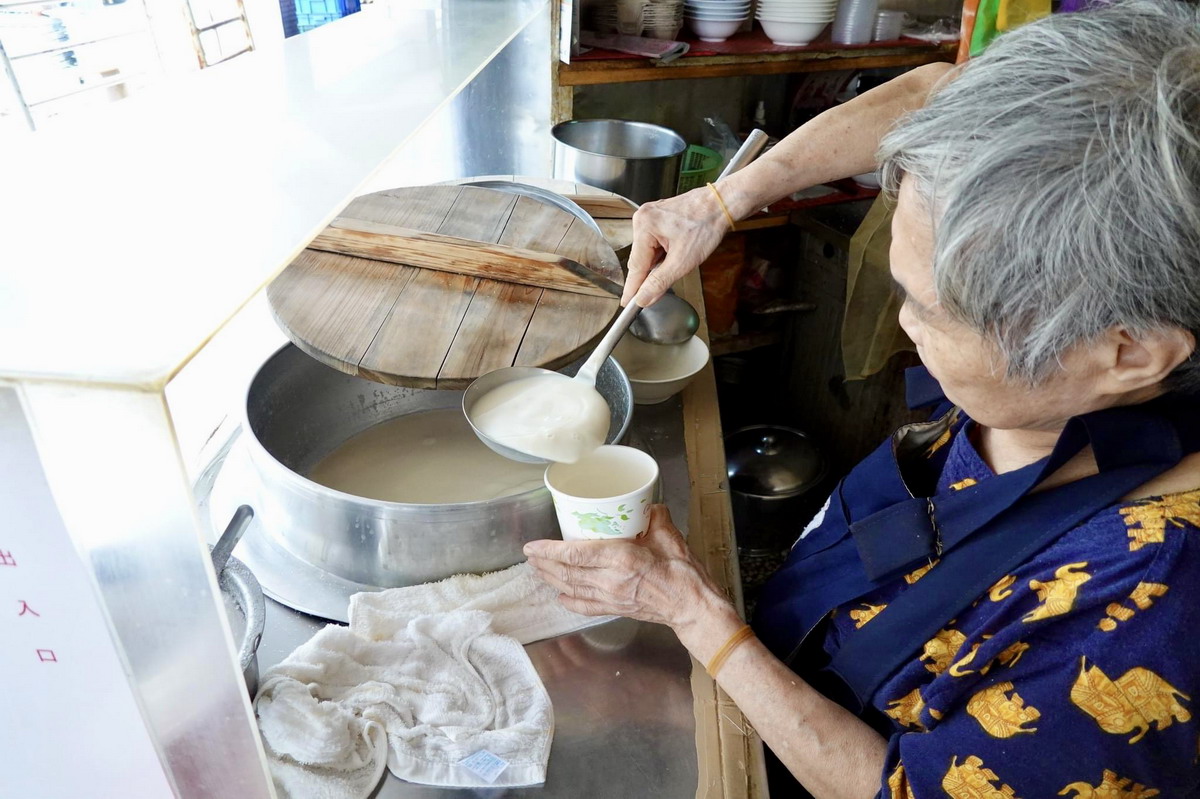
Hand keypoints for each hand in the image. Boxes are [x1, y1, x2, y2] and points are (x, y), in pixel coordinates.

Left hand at [523, 505, 730, 630]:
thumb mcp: (669, 536)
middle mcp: (610, 580)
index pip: (575, 554)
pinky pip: (586, 606)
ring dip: (551, 579)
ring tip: (538, 570)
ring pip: (572, 589)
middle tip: (530, 555)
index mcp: (621, 558)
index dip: (550, 550)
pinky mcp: (616, 609)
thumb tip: (646, 504)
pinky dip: (570, 601)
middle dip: (544, 564)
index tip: (533, 546)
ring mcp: (611, 597)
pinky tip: (560, 596)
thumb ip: (654, 516)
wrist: (692, 606)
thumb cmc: (683, 572)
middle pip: (567, 572)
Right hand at [622, 185, 731, 306]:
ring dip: (660, 263)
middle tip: (660, 289)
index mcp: (644, 226)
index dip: (633, 288)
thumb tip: (643, 298)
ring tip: (680, 257)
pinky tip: (677, 251)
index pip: (635, 266)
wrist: (721, 205)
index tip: (627, 304)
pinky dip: (663, 253)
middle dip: (651, 274)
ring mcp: (649, 216)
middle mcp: (642, 219)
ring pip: (648, 252)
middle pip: (640, 259)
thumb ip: (659, 282)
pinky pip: (653, 243)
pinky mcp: (657, 218)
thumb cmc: (706, 226)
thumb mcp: (683, 261)